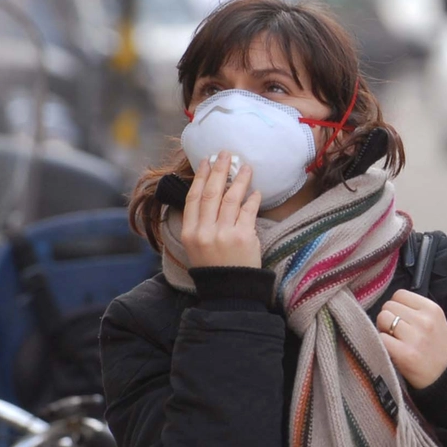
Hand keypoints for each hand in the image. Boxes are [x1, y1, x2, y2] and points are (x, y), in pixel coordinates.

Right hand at [181, 150, 262, 267]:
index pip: (194, 198)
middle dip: (219, 171)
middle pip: (211, 193)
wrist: (230, 293)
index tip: (206, 162)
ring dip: (240, 180)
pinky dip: (253, 199)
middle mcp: (205, 232)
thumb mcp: (197, 247)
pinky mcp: (243, 238)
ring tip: (246, 167)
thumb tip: (211, 193)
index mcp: (190, 233)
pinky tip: (256, 191)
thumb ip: (201, 223)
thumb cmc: (215, 268)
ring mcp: (224, 234)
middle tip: (226, 154)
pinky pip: (248, 211)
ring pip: (231, 199)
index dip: (201, 178)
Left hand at [378, 290, 446, 388]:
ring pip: (382, 319)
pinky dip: (382, 343)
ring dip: (383, 330)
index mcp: (432, 310)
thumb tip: (391, 305)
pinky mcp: (405, 354)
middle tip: (395, 332)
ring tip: (393, 340)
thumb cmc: (438, 349)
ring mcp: (415, 338)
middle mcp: (424, 321)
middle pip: (388, 306)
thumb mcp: (438, 322)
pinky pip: (381, 338)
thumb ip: (417, 310)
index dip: (396, 306)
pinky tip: (391, 350)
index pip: (399, 294)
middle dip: (388, 318)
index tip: (401, 319)